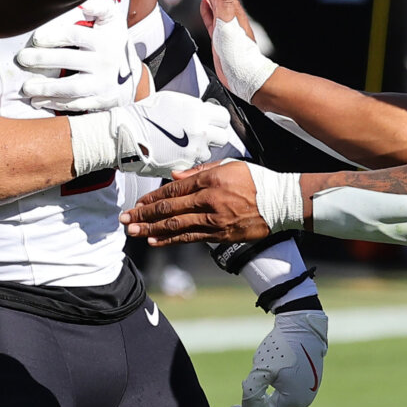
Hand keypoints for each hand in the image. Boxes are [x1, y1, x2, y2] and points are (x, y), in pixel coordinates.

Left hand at [16, 0, 136, 112]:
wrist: (132, 75)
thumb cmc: (113, 41)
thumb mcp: (112, 20)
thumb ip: (100, 5)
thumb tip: (86, 4)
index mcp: (105, 40)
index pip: (76, 35)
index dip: (54, 36)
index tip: (36, 38)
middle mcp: (105, 62)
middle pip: (70, 61)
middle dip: (43, 60)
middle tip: (22, 59)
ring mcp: (103, 84)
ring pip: (72, 88)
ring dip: (47, 88)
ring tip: (26, 87)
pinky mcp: (100, 101)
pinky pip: (76, 104)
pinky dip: (55, 104)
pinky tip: (38, 101)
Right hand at [110, 92, 230, 176]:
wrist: (126, 134)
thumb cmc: (144, 116)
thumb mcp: (172, 100)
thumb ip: (193, 107)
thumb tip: (202, 109)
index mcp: (198, 112)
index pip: (223, 117)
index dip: (217, 120)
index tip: (213, 121)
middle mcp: (199, 131)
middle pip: (222, 137)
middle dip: (213, 136)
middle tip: (201, 135)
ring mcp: (193, 150)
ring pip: (208, 152)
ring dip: (200, 149)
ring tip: (183, 145)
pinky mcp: (184, 165)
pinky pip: (193, 164)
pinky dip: (187, 160)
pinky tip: (175, 153)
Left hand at [121, 160, 293, 244]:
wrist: (281, 202)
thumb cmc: (256, 181)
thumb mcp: (229, 166)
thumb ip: (200, 170)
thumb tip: (175, 175)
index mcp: (209, 180)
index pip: (173, 189)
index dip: (152, 197)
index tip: (137, 202)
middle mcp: (208, 200)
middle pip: (169, 208)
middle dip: (144, 214)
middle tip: (125, 219)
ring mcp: (214, 219)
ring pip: (175, 226)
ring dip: (151, 229)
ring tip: (133, 231)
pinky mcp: (221, 234)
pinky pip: (190, 238)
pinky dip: (170, 240)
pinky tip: (155, 241)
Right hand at [192, 0, 275, 102]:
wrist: (245, 76)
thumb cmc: (238, 52)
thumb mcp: (228, 23)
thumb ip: (225, 0)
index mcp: (229, 8)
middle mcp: (227, 14)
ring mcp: (224, 25)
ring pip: (212, 0)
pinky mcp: (220, 36)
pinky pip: (211, 18)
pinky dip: (206, 9)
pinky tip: (204, 6)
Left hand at [231, 310, 327, 406]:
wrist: (302, 326)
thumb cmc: (282, 347)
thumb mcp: (261, 369)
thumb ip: (252, 394)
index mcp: (294, 401)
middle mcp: (304, 401)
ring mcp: (308, 393)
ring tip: (251, 395)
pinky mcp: (309, 384)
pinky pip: (289, 399)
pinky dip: (275, 399)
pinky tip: (264, 386)